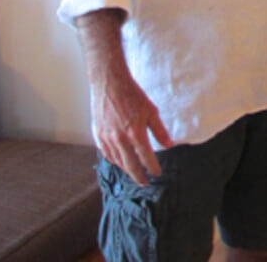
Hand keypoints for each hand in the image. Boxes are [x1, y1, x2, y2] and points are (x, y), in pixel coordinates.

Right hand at [89, 70, 173, 185]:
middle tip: (144, 183)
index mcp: (135, 133)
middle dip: (138, 177)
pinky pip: (106, 153)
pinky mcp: (98, 134)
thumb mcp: (151, 111)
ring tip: (133, 174)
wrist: (109, 83)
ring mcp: (107, 138)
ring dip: (126, 170)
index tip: (157, 173)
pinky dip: (114, 160)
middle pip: (130, 165)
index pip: (146, 158)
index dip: (152, 168)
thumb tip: (168, 145)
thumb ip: (159, 130)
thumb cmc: (132, 94)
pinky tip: (119, 162)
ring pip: (117, 161)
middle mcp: (119, 139)